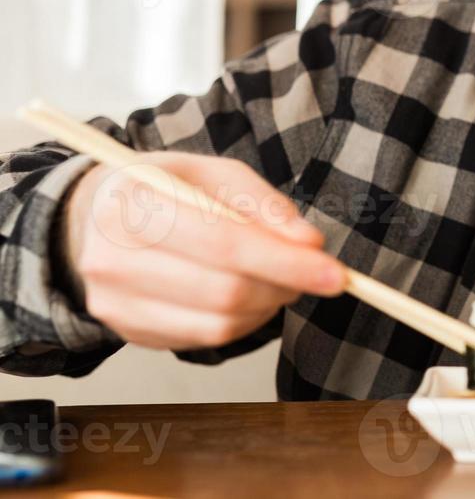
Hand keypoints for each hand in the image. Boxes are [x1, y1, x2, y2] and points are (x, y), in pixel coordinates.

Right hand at [61, 151, 345, 349]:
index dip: (285, 262)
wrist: (98, 216)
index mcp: (133, 203)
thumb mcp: (216, 174)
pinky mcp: (127, 331)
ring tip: (280, 279)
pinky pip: (204, 340)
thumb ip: (265, 205)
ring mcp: (114, 303)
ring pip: (218, 325)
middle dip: (285, 286)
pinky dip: (243, 322)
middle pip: (224, 291)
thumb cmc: (168, 188)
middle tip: (314, 272)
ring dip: (268, 306)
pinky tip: (250, 296)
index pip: (223, 243)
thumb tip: (309, 243)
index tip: (335, 274)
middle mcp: (112, 258)